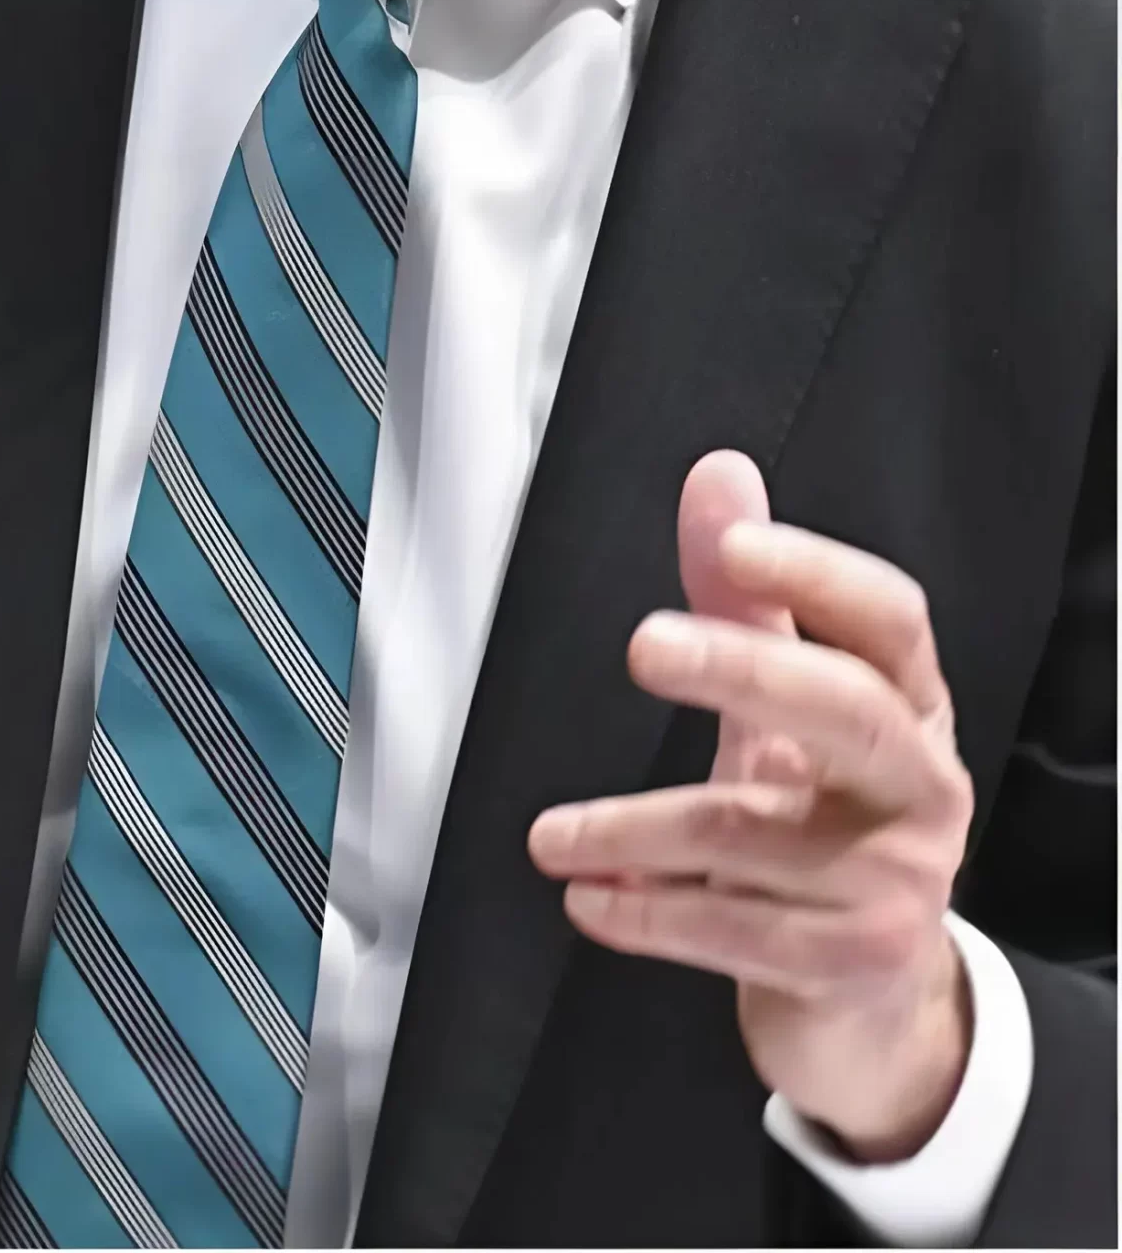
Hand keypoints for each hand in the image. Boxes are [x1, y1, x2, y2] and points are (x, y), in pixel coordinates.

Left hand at [528, 450, 975, 1161]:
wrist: (871, 995)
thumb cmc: (819, 819)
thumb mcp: (783, 708)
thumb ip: (744, 597)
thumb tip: (719, 476)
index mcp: (910, 705)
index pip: (889, 619)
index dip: (818, 575)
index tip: (735, 544)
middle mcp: (921, 785)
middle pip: (847, 709)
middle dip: (742, 669)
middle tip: (643, 643)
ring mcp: (898, 880)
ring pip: (750, 835)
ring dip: (631, 832)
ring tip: (550, 835)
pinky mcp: (856, 961)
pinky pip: (734, 928)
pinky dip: (646, 912)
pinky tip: (586, 895)